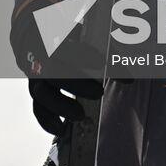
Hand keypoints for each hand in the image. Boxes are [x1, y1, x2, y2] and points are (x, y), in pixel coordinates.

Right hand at [10, 0, 103, 135]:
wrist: (42, 37)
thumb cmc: (71, 37)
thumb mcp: (89, 36)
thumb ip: (109, 53)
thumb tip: (129, 79)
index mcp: (56, 39)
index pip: (68, 47)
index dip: (84, 56)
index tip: (102, 63)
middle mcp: (43, 58)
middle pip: (53, 72)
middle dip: (75, 85)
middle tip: (98, 93)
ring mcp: (37, 76)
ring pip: (42, 93)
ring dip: (61, 106)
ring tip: (80, 115)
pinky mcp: (36, 92)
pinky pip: (38, 108)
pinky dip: (48, 120)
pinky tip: (61, 128)